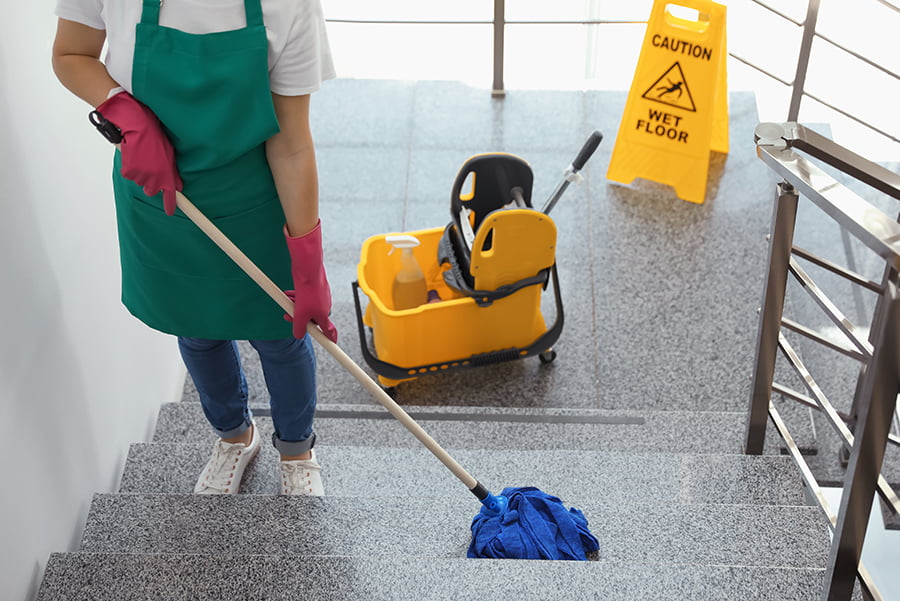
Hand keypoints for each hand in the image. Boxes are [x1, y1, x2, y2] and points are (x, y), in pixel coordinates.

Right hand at [94, 91, 181, 214]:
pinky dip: (129, 166)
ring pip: (139, 181)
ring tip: (141, 154)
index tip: (171, 212)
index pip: (170, 196)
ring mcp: (142, 177)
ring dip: (140, 171)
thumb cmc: (154, 135)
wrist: (138, 124)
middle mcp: (156, 179)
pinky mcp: (129, 172)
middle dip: (150, 182)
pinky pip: (129, 174)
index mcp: (167, 175)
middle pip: (151, 190)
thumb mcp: (168, 153)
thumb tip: (178, 186)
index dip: (170, 205)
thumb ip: (172, 172)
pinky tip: (132, 153)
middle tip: (149, 165)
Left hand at [283, 221, 337, 342]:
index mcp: (324, 315)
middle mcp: (324, 307)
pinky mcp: (315, 289)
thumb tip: (298, 335)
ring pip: (306, 307)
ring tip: (288, 301)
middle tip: (288, 316)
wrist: (308, 270)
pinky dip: (297, 298)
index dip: (331, 338)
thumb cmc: (308, 292)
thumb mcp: (300, 315)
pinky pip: (305, 297)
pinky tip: (288, 294)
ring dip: (296, 307)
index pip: (329, 331)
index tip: (333, 344)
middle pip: (312, 319)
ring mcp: (320, 297)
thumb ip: (299, 328)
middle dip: (299, 318)